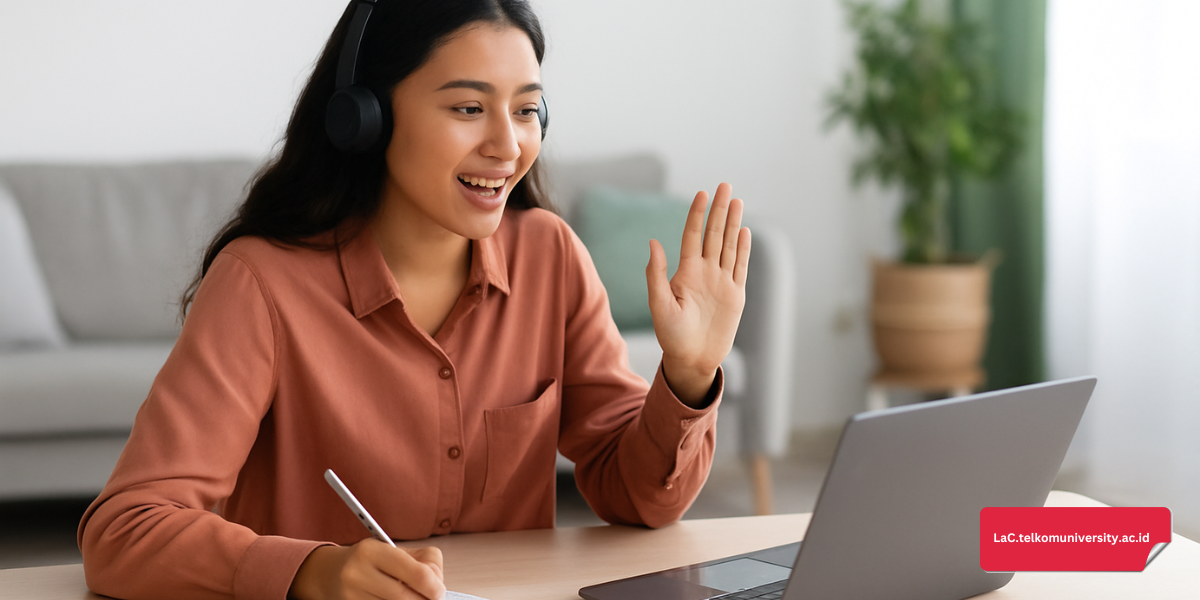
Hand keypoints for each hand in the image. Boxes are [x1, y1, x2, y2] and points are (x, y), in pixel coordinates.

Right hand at [289, 539, 444, 599]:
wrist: (327, 574)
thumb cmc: (366, 561)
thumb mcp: (392, 551)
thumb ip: (421, 561)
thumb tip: (437, 584)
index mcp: (372, 551)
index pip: (418, 574)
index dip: (434, 587)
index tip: (439, 591)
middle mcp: (357, 574)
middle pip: (407, 597)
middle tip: (431, 598)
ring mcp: (351, 596)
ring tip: (410, 596)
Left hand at [646, 182, 750, 406]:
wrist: (691, 360)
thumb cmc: (670, 336)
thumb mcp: (659, 305)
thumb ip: (656, 274)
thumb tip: (653, 242)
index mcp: (686, 272)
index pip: (693, 236)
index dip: (697, 214)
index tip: (702, 194)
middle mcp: (705, 272)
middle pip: (713, 235)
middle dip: (719, 210)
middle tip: (725, 185)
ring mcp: (721, 282)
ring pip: (728, 246)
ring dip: (733, 224)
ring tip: (736, 201)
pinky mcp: (735, 295)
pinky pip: (740, 267)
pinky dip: (742, 250)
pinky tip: (744, 232)